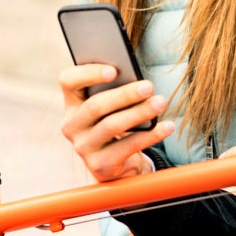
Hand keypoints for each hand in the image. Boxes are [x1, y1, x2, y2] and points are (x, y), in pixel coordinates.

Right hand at [59, 64, 173, 181]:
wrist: (118, 164)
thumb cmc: (117, 123)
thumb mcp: (113, 107)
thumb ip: (116, 91)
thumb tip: (138, 83)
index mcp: (72, 103)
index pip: (68, 81)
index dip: (88, 74)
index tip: (114, 70)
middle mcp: (72, 125)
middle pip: (95, 106)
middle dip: (124, 95)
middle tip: (149, 86)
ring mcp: (83, 147)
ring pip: (111, 126)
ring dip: (139, 113)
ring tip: (161, 102)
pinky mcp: (99, 165)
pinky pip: (127, 147)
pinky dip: (150, 135)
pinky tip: (167, 126)